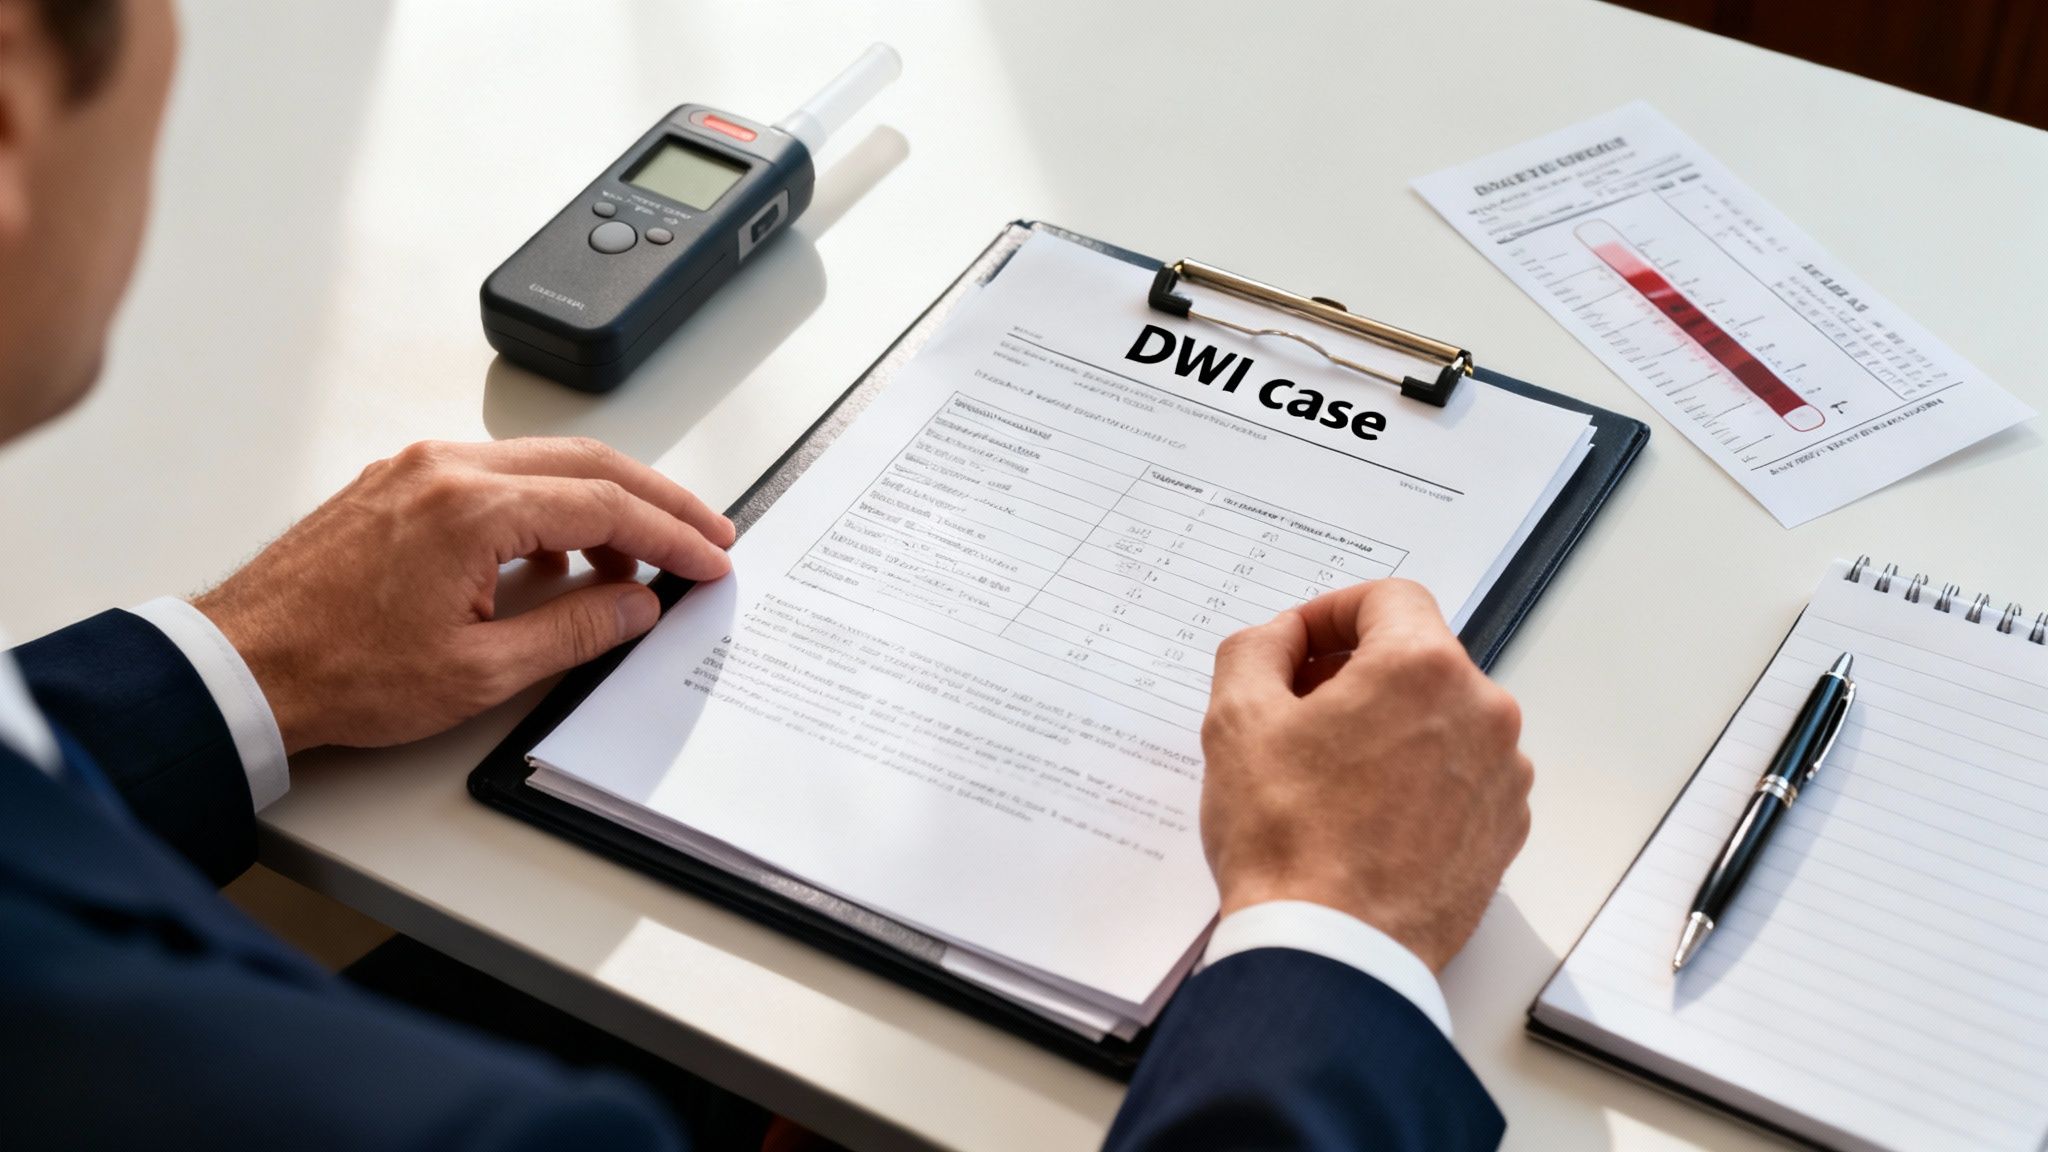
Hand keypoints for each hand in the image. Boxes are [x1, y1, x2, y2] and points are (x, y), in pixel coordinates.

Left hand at [192, 438, 735, 753]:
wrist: (242, 664)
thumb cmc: (340, 672)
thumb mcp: (479, 673)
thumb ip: (574, 631)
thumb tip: (637, 605)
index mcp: (471, 507)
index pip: (606, 504)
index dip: (673, 535)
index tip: (711, 558)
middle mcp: (445, 468)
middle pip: (585, 463)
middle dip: (657, 501)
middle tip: (705, 536)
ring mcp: (417, 468)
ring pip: (542, 463)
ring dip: (601, 501)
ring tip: (634, 561)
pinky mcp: (398, 483)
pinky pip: (497, 473)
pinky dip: (547, 502)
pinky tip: (559, 550)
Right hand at [1199, 579, 1531, 971]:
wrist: (1334, 951)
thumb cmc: (1289, 841)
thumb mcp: (1237, 721)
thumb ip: (1256, 649)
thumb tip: (1281, 640)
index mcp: (1423, 668)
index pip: (1387, 599)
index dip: (1330, 613)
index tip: (1299, 647)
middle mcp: (1482, 711)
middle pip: (1416, 658)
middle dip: (1354, 673)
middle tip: (1296, 713)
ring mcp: (1502, 775)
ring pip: (1440, 718)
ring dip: (1388, 726)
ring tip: (1327, 775)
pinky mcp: (1503, 831)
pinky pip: (1460, 776)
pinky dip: (1417, 778)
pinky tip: (1363, 816)